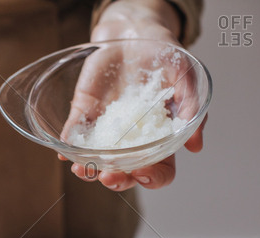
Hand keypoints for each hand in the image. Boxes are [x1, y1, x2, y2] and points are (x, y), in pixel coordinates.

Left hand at [60, 0, 206, 190]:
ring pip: (95, 159)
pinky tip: (64, 150)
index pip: (159, 170)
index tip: (143, 172)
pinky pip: (74, 133)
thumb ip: (191, 108)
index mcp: (159, 138)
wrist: (135, 34)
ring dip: (88, 169)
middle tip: (108, 177)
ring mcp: (106, 129)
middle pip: (125, 172)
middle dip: (116, 180)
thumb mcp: (185, 77)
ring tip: (82, 169)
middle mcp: (130, 140)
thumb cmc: (164, 58)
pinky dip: (67, 144)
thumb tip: (195, 146)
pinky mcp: (85, 113)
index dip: (153, 177)